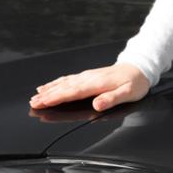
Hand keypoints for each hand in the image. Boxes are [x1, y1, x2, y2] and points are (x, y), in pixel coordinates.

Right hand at [30, 62, 149, 111]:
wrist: (139, 68)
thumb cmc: (135, 83)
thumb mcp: (128, 93)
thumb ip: (112, 99)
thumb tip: (98, 104)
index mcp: (96, 84)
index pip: (72, 92)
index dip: (56, 98)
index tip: (43, 102)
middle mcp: (88, 78)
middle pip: (64, 88)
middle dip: (47, 95)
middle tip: (33, 102)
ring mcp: (87, 76)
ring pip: (63, 83)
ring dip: (49, 90)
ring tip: (36, 96)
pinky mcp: (87, 76)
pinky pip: (68, 79)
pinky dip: (56, 83)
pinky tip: (48, 86)